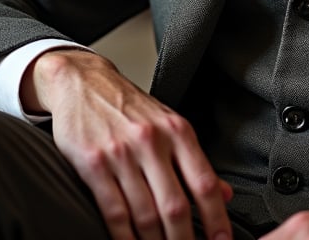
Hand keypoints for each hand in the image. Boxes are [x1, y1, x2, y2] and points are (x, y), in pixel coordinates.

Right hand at [22, 48, 232, 239]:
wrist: (84, 83)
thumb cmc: (130, 108)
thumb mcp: (170, 124)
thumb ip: (195, 161)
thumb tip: (224, 194)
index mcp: (178, 131)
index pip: (204, 183)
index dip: (216, 219)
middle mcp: (153, 141)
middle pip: (176, 206)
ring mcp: (122, 153)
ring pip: (145, 214)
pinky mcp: (93, 164)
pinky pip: (114, 211)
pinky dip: (124, 238)